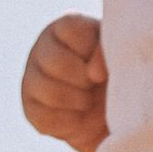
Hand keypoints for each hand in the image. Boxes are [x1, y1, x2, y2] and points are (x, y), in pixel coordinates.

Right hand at [21, 13, 109, 151]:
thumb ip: (108, 52)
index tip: (103, 62)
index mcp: (67, 27)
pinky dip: (69, 123)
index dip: (91, 50)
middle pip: (57, 62)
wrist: (114, 113)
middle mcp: (44, 49)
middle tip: (96, 85)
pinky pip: (46, 118)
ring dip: (77, 102)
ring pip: (50, 92)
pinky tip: (79, 118)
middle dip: (83, 80)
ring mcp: (32, 78)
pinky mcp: (31, 108)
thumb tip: (94, 72)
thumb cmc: (120, 75)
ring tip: (88, 102)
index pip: (71, 29)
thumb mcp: (121, 57)